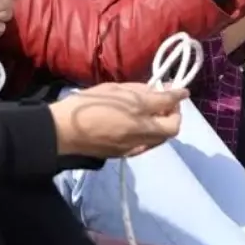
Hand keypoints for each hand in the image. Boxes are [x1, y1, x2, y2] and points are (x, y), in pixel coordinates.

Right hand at [50, 83, 187, 158]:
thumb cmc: (87, 104)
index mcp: (139, 113)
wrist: (62, 132)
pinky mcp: (124, 155)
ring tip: (153, 113)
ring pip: (160, 139)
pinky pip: (146, 144)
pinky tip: (139, 125)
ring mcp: (133, 147)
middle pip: (172, 128)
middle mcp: (141, 133)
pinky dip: (150, 135)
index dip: (178, 96)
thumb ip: (141, 91)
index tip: (182, 91)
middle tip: (167, 103)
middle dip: (175, 115)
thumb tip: (160, 91)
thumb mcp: (116, 89)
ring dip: (163, 126)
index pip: (169, 104)